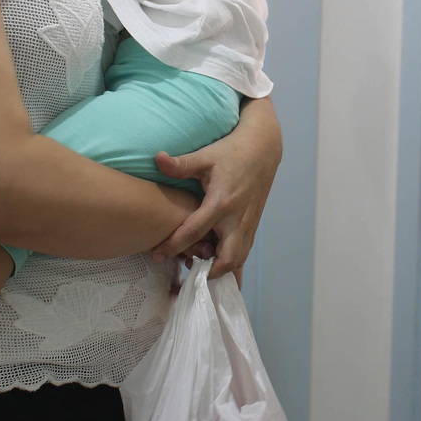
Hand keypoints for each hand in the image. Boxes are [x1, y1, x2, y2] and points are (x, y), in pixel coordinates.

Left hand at [149, 100, 281, 279]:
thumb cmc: (231, 151)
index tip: (157, 255)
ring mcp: (248, 224)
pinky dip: (232, 263)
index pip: (194, 231)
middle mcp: (237, 218)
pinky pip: (244, 252)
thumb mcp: (205, 156)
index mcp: (221, 202)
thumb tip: (157, 159)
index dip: (174, 245)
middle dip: (208, 272)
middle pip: (226, 258)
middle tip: (187, 270)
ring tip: (201, 269)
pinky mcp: (254, 225)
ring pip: (239, 260)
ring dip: (221, 270)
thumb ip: (181, 164)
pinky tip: (217, 264)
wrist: (262, 148)